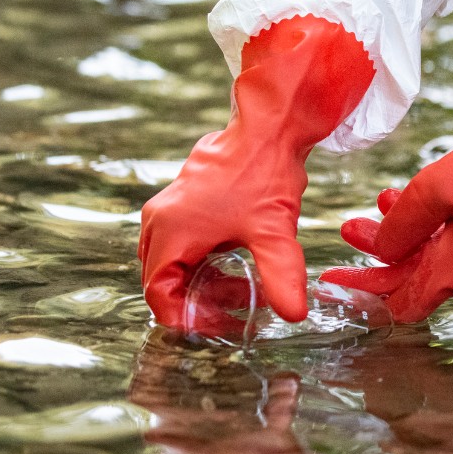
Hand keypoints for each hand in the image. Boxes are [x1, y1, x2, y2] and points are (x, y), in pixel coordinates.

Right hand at [139, 15, 373, 330]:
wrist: (268, 127)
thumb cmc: (265, 174)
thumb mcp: (274, 232)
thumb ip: (281, 276)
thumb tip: (294, 314)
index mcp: (170, 232)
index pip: (158, 294)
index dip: (186, 317)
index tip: (218, 326)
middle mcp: (160, 221)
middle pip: (164, 280)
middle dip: (198, 301)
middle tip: (237, 311)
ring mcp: (169, 208)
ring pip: (174, 262)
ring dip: (204, 281)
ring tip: (245, 290)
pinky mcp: (184, 201)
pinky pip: (183, 243)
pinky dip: (205, 261)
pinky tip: (239, 264)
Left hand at [321, 48, 452, 321]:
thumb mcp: (434, 191)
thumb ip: (400, 227)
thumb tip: (380, 253)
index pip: (399, 304)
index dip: (362, 293)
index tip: (335, 278)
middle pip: (412, 277)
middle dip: (377, 253)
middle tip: (350, 227)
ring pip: (434, 254)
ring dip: (404, 232)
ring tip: (382, 200)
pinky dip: (432, 223)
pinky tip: (420, 193)